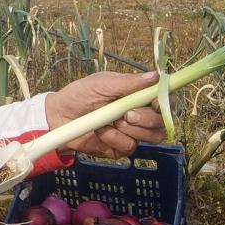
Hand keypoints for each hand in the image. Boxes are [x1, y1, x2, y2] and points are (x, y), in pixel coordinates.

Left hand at [44, 71, 166, 158]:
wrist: (58, 117)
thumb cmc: (80, 94)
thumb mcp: (102, 84)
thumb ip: (129, 83)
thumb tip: (156, 76)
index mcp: (136, 96)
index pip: (164, 100)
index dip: (166, 103)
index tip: (156, 104)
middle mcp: (138, 115)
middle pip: (161, 122)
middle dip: (146, 118)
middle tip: (126, 114)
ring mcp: (131, 133)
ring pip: (151, 137)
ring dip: (130, 129)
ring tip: (110, 121)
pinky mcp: (120, 148)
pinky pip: (129, 147)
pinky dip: (114, 138)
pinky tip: (100, 131)